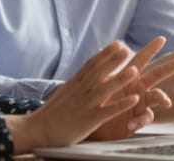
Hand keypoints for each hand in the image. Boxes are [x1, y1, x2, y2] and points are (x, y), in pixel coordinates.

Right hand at [5, 40, 142, 152]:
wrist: (37, 129)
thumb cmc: (52, 113)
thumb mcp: (64, 92)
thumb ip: (77, 83)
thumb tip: (85, 72)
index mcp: (74, 83)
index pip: (91, 64)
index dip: (105, 53)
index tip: (118, 43)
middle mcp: (79, 91)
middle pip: (99, 72)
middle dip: (114, 60)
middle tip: (127, 48)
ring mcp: (84, 104)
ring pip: (104, 89)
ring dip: (120, 79)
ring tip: (135, 70)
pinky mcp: (88, 120)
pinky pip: (108, 111)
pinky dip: (121, 104)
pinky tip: (134, 100)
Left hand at [88, 37, 173, 140]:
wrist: (92, 122)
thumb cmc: (98, 100)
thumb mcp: (100, 83)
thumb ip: (104, 69)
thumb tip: (102, 48)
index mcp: (127, 76)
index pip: (140, 60)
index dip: (150, 49)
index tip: (161, 39)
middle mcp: (137, 88)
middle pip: (155, 75)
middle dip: (168, 68)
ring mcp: (140, 103)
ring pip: (157, 97)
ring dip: (161, 97)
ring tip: (166, 102)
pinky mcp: (137, 119)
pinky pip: (144, 119)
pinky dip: (139, 121)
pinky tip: (131, 124)